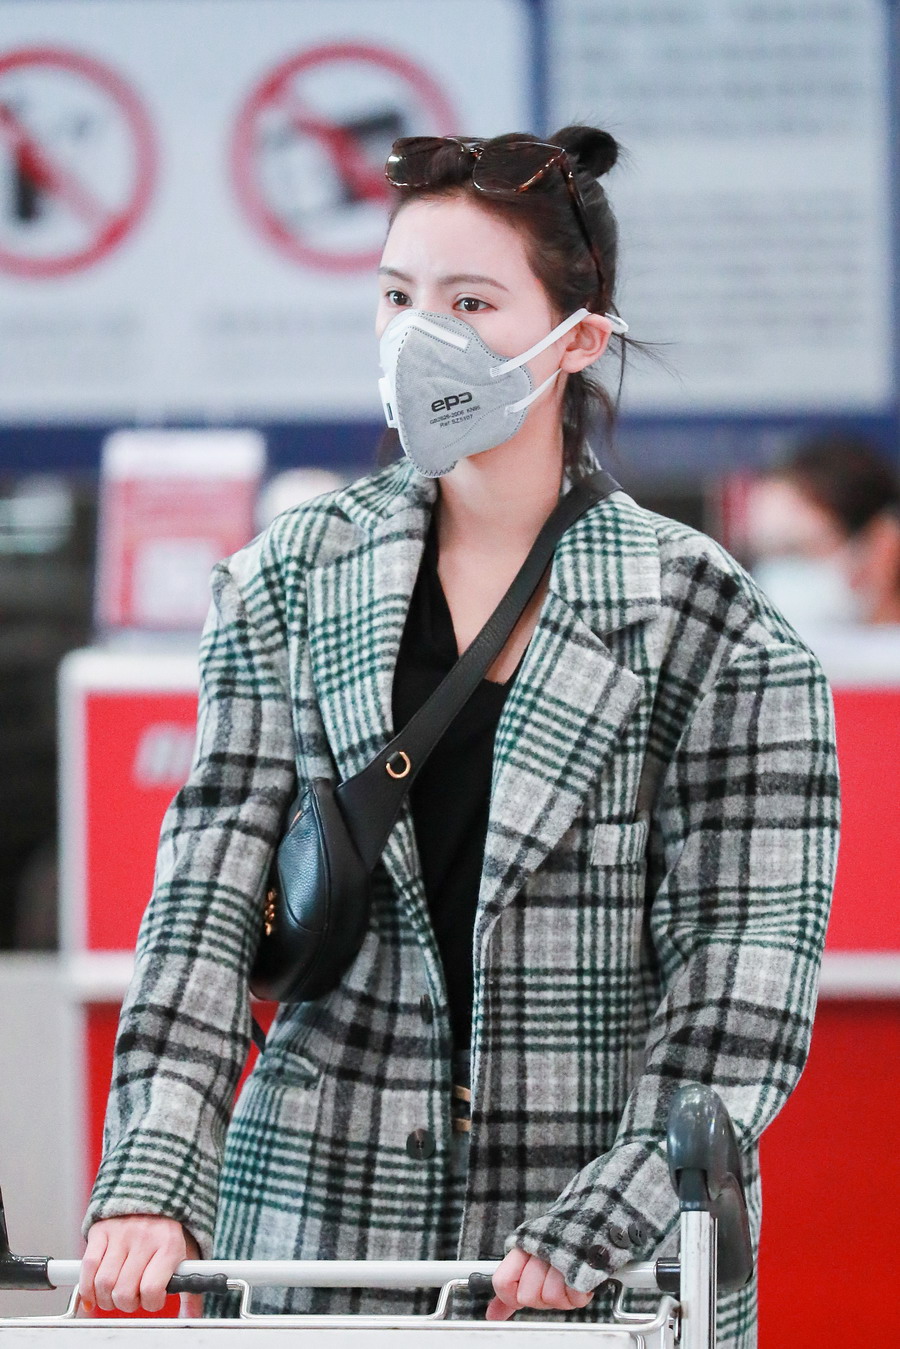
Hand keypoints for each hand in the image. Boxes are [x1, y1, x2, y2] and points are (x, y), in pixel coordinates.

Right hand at [79, 1215, 200, 1315]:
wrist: (157, 1191)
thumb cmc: (169, 1231)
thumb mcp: (185, 1255)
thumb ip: (190, 1288)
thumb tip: (193, 1315)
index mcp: (169, 1245)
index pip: (151, 1290)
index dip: (150, 1303)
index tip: (152, 1299)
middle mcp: (145, 1237)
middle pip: (124, 1292)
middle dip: (126, 1305)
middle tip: (131, 1299)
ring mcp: (121, 1232)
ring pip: (103, 1283)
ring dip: (106, 1299)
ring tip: (115, 1295)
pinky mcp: (102, 1230)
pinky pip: (88, 1266)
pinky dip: (87, 1287)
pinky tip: (94, 1293)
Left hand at [485, 1247, 594, 1320]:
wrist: (589, 1223)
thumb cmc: (557, 1248)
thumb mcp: (526, 1264)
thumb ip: (509, 1289)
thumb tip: (492, 1315)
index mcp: (521, 1248)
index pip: (502, 1283)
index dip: (511, 1296)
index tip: (522, 1291)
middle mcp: (538, 1250)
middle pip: (527, 1296)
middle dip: (540, 1293)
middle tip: (550, 1278)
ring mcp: (561, 1257)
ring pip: (550, 1298)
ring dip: (560, 1293)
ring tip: (566, 1276)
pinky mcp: (583, 1268)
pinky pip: (573, 1297)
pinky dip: (577, 1293)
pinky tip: (577, 1279)